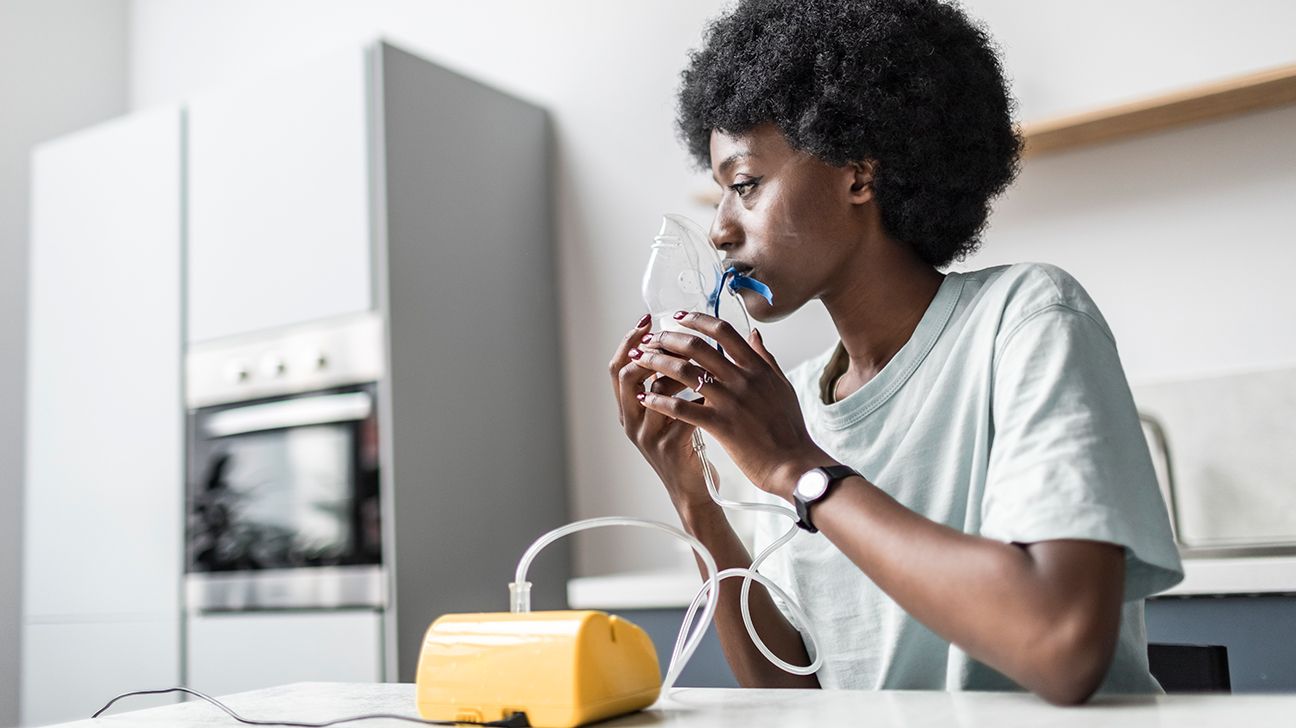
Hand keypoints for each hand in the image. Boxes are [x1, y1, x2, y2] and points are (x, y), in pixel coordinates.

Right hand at [610, 314, 714, 510]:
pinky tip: (714, 388)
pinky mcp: (669, 447)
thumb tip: (680, 342)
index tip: (647, 320)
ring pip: (655, 390)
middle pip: (625, 375)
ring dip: (678, 370)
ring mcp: (647, 436)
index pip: (617, 368)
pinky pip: (683, 411)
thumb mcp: (669, 412)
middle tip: (668, 331)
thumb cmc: (684, 446)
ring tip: (699, 360)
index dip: (629, 342)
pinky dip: (698, 396)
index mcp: (629, 409)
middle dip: (647, 348)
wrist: (694, 491)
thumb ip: (669, 382)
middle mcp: (631, 421)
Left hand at [631, 311, 831, 499]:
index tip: (678, 317)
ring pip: (686, 372)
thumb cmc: (789, 429)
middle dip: (669, 339)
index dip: (697, 320)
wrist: (795, 463)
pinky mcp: (720, 425)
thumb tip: (754, 333)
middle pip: (698, 346)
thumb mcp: (782, 386)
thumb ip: (765, 358)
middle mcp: (742, 379)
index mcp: (757, 367)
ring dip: (658, 363)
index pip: (723, 331)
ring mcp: (730, 401)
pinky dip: (660, 400)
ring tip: (641, 361)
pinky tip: (645, 396)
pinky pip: (682, 408)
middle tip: (652, 339)